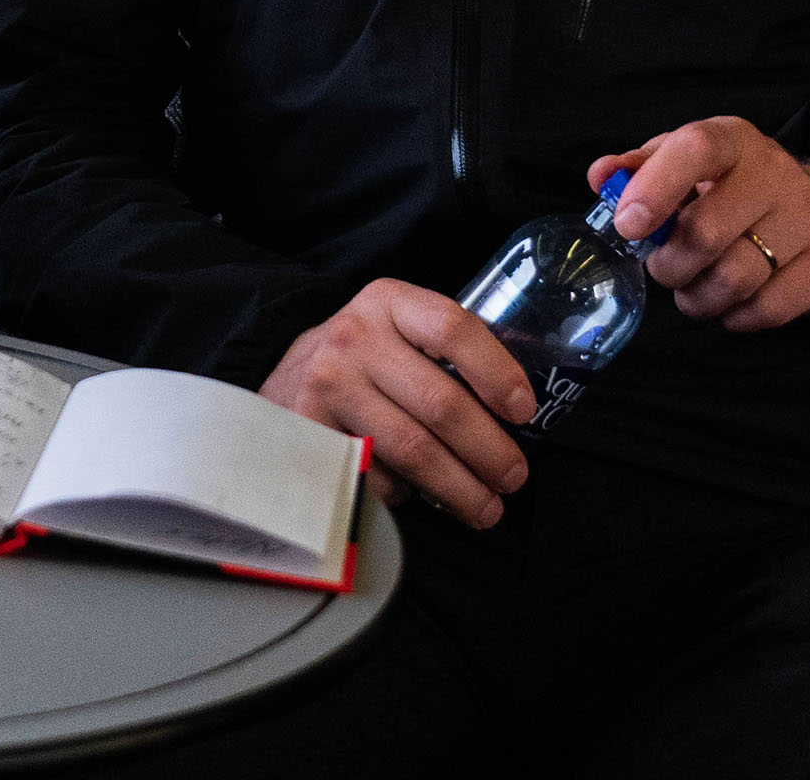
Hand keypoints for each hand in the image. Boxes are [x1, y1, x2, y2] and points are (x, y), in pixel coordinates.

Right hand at [259, 279, 536, 527]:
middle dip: (488, 450)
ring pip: (412, 449)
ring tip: (487, 508)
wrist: (286, 372)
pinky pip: (376, 475)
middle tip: (513, 477)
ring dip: (459, 487)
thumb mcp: (399, 327)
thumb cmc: (367, 355)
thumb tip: (517, 412)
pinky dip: (408, 494)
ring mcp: (329, 388)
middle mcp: (355, 339)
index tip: (523, 412)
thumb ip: (448, 353)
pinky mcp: (313, 434)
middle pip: (439, 403)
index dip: (496, 372)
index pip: (452, 328)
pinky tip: (424, 497)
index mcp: (389, 303)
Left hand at [589, 117, 809, 330]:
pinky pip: (767, 309)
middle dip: (670, 266)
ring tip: (695, 291)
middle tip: (666, 270)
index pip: (695, 148)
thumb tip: (600, 176)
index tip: (627, 226)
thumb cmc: (739, 190)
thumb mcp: (691, 165)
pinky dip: (737, 318)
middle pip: (705, 233)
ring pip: (734, 279)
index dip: (655, 187)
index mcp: (732, 140)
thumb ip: (641, 169)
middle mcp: (775, 172)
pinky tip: (734, 304)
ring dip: (699, 299)